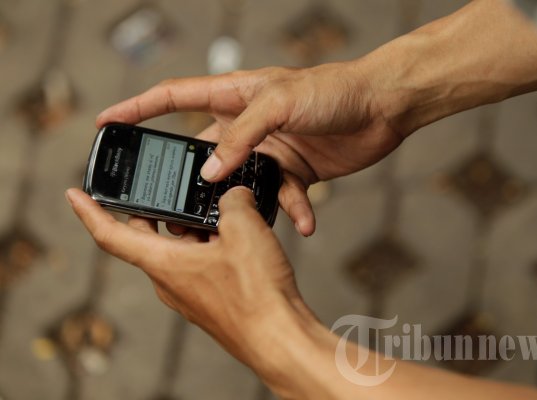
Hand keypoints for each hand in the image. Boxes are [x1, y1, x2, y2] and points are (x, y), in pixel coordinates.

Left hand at [65, 187, 313, 361]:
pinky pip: (202, 264)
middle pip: (152, 237)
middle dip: (161, 211)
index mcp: (163, 263)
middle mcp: (170, 281)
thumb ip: (232, 201)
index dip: (89, 212)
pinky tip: (241, 236)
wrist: (280, 337)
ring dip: (195, 227)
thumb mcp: (244, 229)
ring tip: (224, 210)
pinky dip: (212, 245)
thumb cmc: (255, 293)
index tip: (74, 195)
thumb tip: (234, 196)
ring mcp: (191, 294)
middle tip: (174, 189)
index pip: (111, 235)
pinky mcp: (212, 300)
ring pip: (182, 250)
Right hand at [96, 62, 402, 236]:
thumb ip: (242, 138)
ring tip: (250, 229)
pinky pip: (282, 198)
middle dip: (193, 184)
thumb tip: (209, 174)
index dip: (137, 110)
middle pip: (204, 156)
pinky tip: (304, 224)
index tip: (107, 123)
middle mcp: (245, 125)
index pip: (173, 98)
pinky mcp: (294, 171)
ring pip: (242, 187)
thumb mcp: (280, 104)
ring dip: (247, 209)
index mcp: (233, 96)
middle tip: (181, 212)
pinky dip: (292, 213)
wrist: (382, 107)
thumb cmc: (332, 90)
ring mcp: (269, 150)